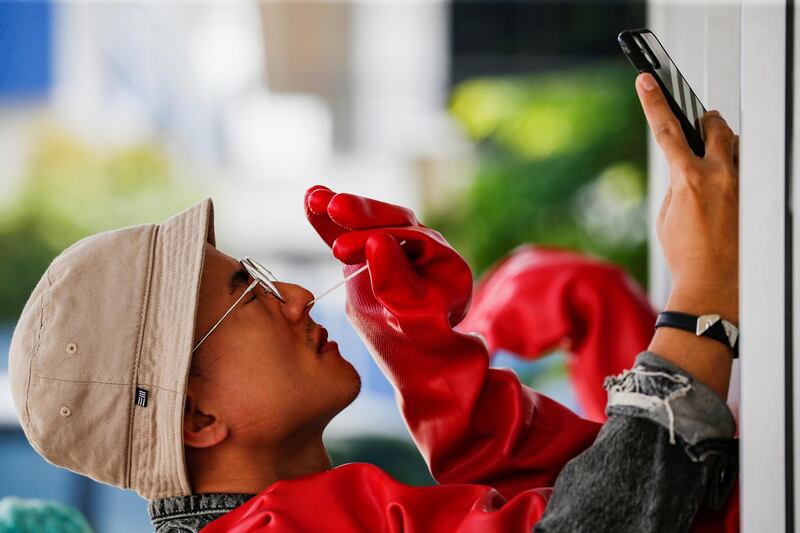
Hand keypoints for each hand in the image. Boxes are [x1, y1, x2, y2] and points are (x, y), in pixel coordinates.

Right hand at [304, 185, 472, 326]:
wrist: (416, 350)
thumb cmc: (422, 340)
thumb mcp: (418, 320)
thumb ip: (399, 285)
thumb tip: (376, 242)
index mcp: (444, 263)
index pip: (414, 243)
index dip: (385, 241)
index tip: (357, 245)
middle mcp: (422, 247)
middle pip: (394, 222)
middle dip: (365, 215)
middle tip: (336, 207)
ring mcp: (394, 246)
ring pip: (369, 223)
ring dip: (341, 211)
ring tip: (315, 197)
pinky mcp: (367, 252)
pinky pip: (349, 233)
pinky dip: (329, 221)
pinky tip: (310, 198)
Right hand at [636, 72, 738, 323]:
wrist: (714, 286)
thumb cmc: (686, 257)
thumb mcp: (667, 217)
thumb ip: (676, 185)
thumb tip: (685, 169)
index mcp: (689, 180)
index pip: (666, 131)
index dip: (654, 103)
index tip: (647, 81)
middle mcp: (720, 176)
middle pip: (714, 126)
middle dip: (704, 122)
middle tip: (696, 125)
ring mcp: (742, 185)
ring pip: (735, 145)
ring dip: (721, 146)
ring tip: (710, 167)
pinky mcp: (755, 197)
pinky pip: (746, 169)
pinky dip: (733, 171)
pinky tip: (724, 193)